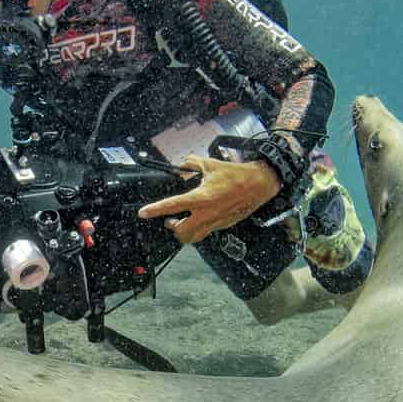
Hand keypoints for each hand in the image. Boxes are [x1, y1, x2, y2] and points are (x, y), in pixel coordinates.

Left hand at [138, 155, 282, 245]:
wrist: (259, 185)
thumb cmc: (236, 175)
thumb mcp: (211, 165)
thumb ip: (192, 164)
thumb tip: (182, 164)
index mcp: (201, 197)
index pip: (173, 205)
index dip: (156, 210)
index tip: (143, 212)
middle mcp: (207, 213)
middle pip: (181, 232)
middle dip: (172, 228)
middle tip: (169, 220)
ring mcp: (215, 222)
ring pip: (193, 238)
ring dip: (184, 233)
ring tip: (181, 223)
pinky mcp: (222, 226)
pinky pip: (205, 232)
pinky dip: (198, 229)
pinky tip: (199, 218)